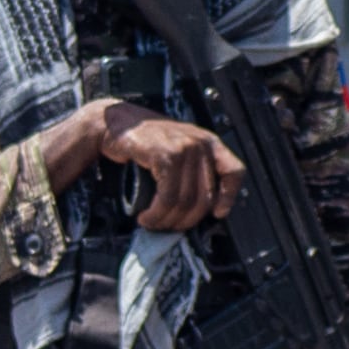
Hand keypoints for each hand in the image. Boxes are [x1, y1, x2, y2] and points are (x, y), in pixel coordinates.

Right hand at [99, 102, 244, 229]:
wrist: (114, 123)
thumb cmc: (145, 142)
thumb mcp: (178, 149)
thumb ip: (194, 170)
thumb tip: (207, 208)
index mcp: (209, 142)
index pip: (234, 171)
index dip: (229, 196)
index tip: (217, 214)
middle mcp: (201, 143)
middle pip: (205, 198)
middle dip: (185, 220)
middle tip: (168, 226)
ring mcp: (185, 148)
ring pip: (185, 201)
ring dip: (166, 220)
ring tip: (152, 223)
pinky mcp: (167, 155)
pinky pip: (168, 197)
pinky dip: (156, 214)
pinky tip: (146, 217)